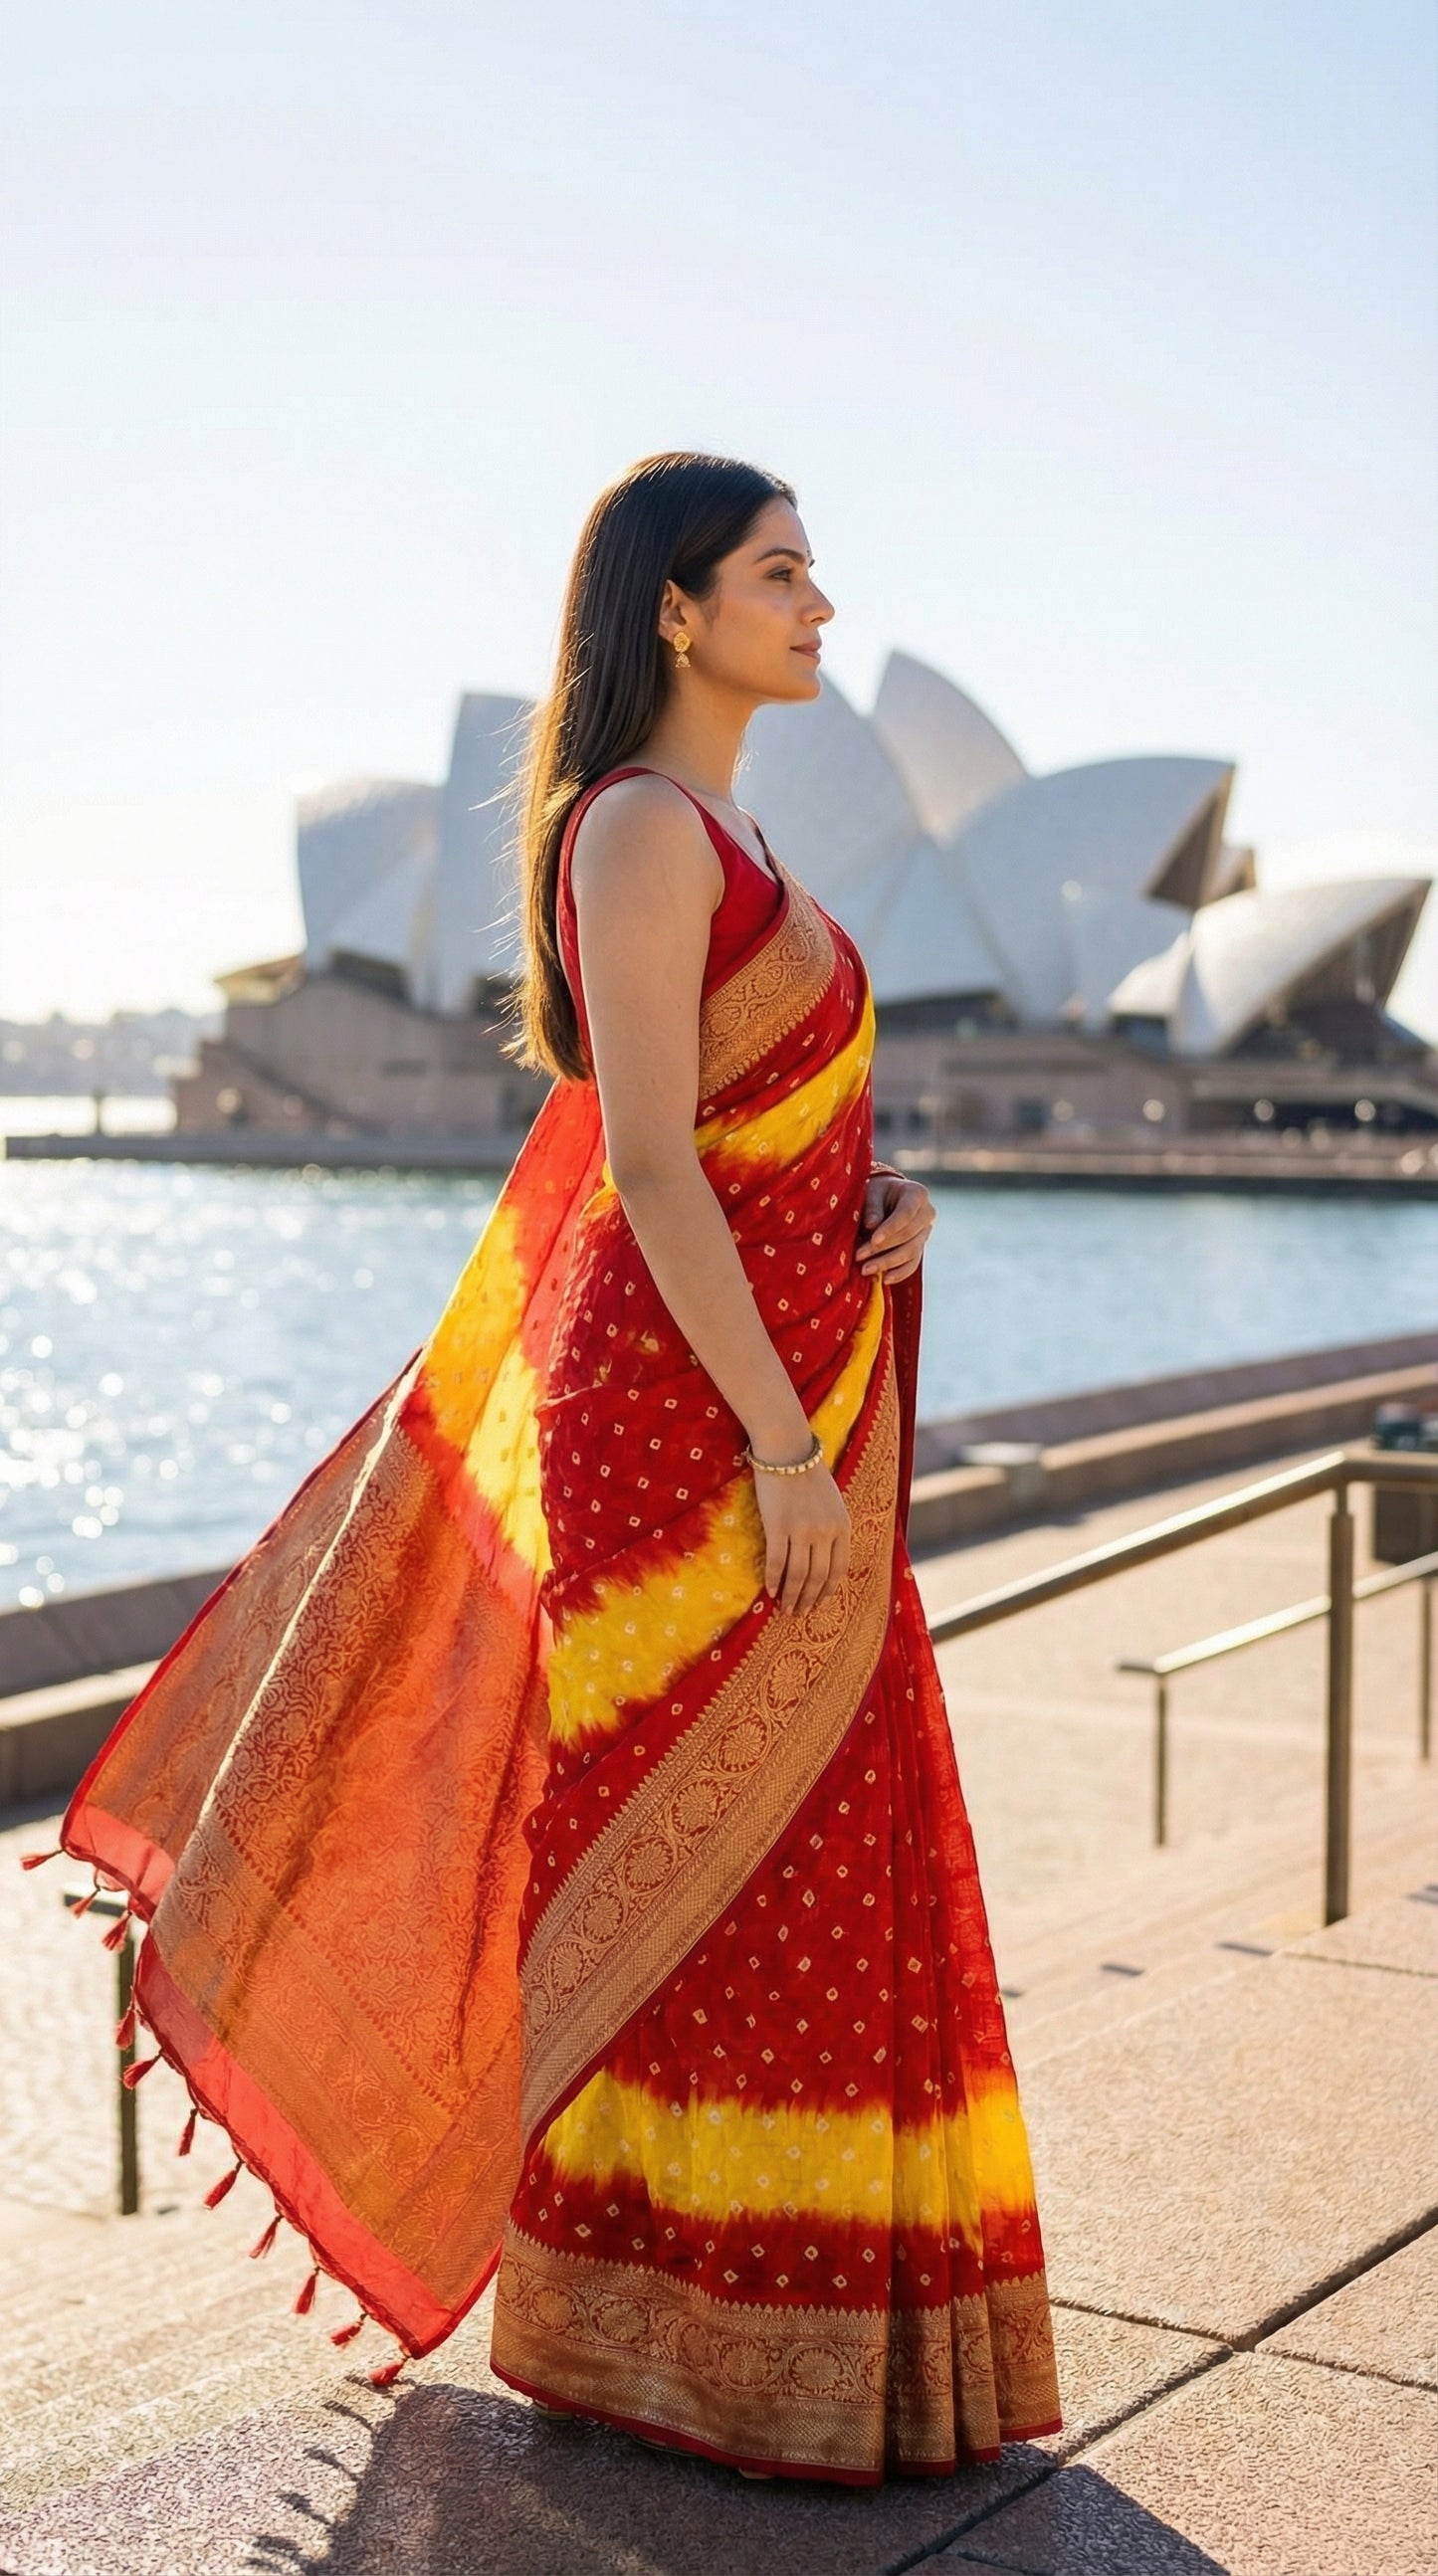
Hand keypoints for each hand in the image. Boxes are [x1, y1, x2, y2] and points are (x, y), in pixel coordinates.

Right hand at [751, 1452, 851, 1616]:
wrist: (787, 1450)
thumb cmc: (807, 1474)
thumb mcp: (832, 1501)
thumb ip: (833, 1527)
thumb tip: (826, 1556)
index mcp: (842, 1526)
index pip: (839, 1568)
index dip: (829, 1590)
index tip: (820, 1603)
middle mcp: (825, 1531)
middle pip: (819, 1576)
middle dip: (810, 1599)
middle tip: (800, 1613)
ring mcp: (802, 1530)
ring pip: (799, 1575)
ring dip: (792, 1596)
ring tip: (786, 1609)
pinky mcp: (778, 1526)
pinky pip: (777, 1562)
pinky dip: (774, 1580)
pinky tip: (770, 1591)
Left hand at [857, 1172, 934, 1283]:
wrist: (887, 1196)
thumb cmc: (878, 1192)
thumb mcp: (873, 1191)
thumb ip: (873, 1207)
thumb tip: (871, 1225)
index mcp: (917, 1194)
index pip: (906, 1214)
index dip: (891, 1228)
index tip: (874, 1239)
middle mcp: (927, 1214)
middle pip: (908, 1236)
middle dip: (883, 1248)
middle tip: (859, 1256)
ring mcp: (925, 1232)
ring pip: (911, 1252)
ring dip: (887, 1263)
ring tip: (865, 1269)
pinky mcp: (919, 1247)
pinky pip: (913, 1264)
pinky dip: (899, 1273)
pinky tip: (884, 1279)